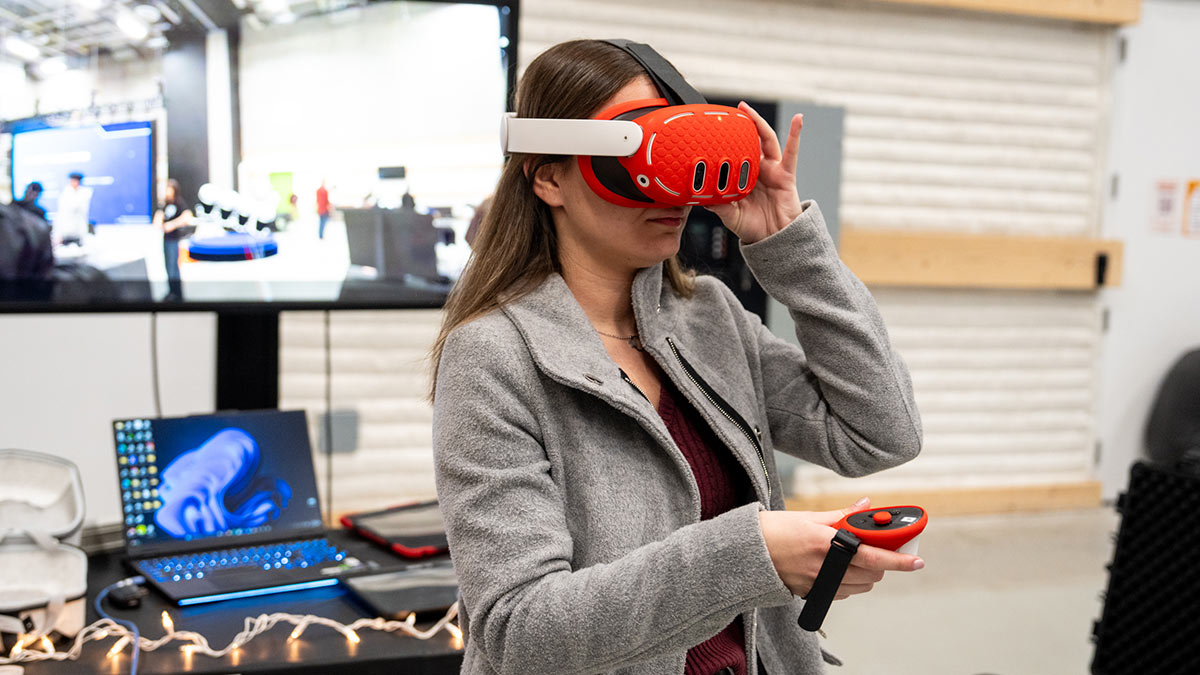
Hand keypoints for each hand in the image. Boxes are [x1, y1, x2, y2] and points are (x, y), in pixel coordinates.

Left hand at [703, 102, 804, 243]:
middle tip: (726, 111)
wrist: (774, 239)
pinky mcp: (786, 175)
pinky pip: (792, 152)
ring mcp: (772, 170)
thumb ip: (718, 205)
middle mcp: (757, 170)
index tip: (710, 128)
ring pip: (765, 140)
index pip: (732, 153)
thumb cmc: (753, 227)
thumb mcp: (730, 215)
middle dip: (739, 125)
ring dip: (757, 122)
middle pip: (748, 141)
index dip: (724, 141)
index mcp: (742, 177)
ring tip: (745, 108)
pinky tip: (798, 119)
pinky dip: (796, 134)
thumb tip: (700, 197)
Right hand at [758, 498, 923, 598]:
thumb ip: (842, 514)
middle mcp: (825, 568)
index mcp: (826, 544)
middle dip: (883, 562)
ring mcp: (818, 584)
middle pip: (873, 574)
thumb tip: (866, 506)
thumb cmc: (774, 530)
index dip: (899, 560)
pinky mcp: (812, 594)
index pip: (873, 556)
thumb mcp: (809, 516)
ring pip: (862, 586)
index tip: (916, 560)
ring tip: (857, 556)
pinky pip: (844, 593)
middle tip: (879, 547)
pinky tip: (841, 568)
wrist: (746, 551)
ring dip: (868, 573)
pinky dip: (851, 582)